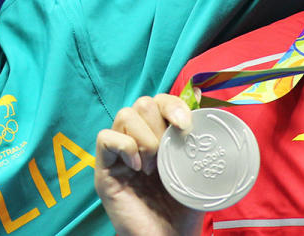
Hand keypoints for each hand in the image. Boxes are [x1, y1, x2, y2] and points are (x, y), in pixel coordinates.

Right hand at [95, 94, 204, 235]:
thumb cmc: (183, 208)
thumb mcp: (195, 167)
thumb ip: (196, 135)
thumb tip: (200, 94)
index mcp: (158, 136)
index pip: (159, 100)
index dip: (172, 105)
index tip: (186, 126)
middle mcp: (136, 140)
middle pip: (142, 103)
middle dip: (159, 125)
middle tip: (167, 155)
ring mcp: (119, 155)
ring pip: (125, 115)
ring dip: (146, 139)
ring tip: (154, 167)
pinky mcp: (104, 170)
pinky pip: (105, 138)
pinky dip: (125, 147)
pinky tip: (138, 168)